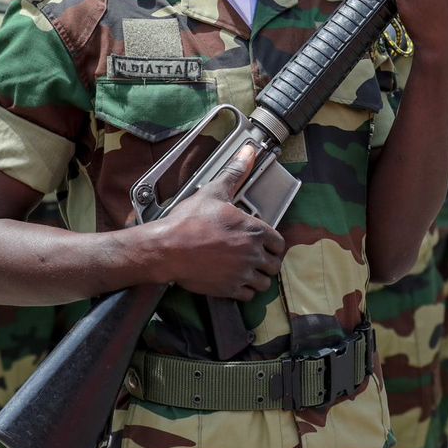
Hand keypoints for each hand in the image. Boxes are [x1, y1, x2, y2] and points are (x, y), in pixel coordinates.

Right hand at [157, 144, 285, 300]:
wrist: (167, 248)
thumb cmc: (189, 220)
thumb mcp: (214, 192)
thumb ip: (235, 173)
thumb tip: (248, 152)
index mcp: (254, 230)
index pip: (280, 243)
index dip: (273, 243)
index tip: (265, 243)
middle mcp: (252, 253)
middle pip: (274, 265)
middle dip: (267, 261)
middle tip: (255, 257)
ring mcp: (241, 273)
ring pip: (264, 283)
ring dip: (257, 277)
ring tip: (246, 269)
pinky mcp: (229, 289)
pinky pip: (248, 295)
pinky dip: (244, 290)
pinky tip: (234, 279)